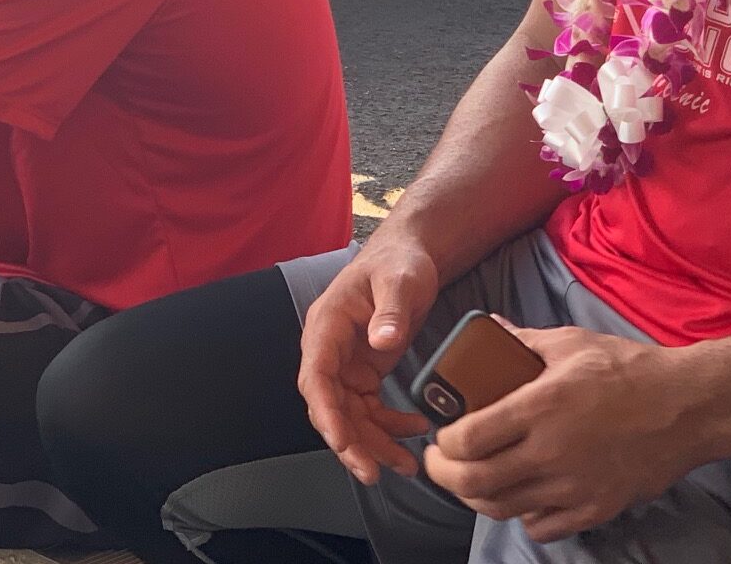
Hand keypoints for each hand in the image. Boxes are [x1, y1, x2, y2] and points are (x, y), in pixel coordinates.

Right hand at [296, 237, 439, 483]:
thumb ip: (391, 308)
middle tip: (374, 472)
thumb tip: (382, 340)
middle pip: (329, 406)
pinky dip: (389, 426)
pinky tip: (415, 431)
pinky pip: (369, 410)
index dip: (325, 412)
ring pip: (349, 417)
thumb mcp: (401, 280)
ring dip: (373, 444)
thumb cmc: (399, 262)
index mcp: (327, 325)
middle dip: (350, 442)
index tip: (341, 441)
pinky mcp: (363, 373)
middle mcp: (329, 350)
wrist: (408, 257)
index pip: (315, 376)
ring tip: (405, 466)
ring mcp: (345, 365)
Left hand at [423, 324, 704, 542]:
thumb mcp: (571, 343)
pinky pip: (541, 527)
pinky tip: (522, 494)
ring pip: (501, 509)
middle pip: (474, 483)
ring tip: (472, 478)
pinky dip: (522, 515)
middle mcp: (551, 453)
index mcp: (540, 407)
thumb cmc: (629, 370)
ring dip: (476, 497)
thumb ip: (522, 340)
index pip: (468, 439)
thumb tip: (489, 328)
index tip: (441, 433)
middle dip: (445, 475)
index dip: (444, 441)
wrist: (686, 407)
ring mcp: (573, 488)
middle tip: (441, 460)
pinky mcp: (594, 509)